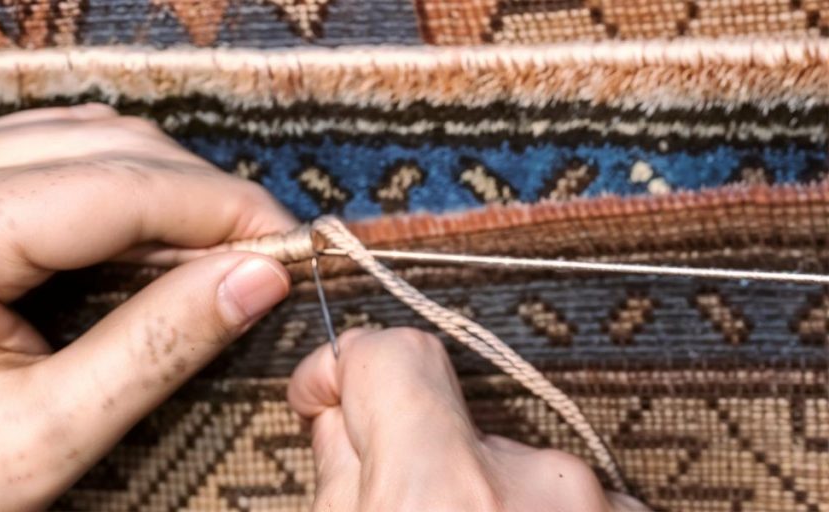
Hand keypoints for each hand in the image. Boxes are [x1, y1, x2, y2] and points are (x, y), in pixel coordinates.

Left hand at [0, 105, 295, 510]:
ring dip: (167, 188)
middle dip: (202, 197)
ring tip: (221, 251)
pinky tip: (157, 237)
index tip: (290, 244)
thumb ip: (157, 346)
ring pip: (87, 138)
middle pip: (106, 147)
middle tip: (265, 257)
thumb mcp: (44, 434)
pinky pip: (52, 152)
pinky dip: (121, 187)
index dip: (221, 209)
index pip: (116, 188)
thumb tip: (256, 276)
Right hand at [288, 328, 649, 510]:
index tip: (326, 398)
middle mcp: (541, 487)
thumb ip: (343, 479)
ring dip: (491, 507)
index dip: (346, 368)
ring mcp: (608, 509)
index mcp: (441, 491)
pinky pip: (579, 504)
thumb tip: (343, 420)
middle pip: (461, 424)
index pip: (395, 354)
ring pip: (522, 473)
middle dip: (424, 461)